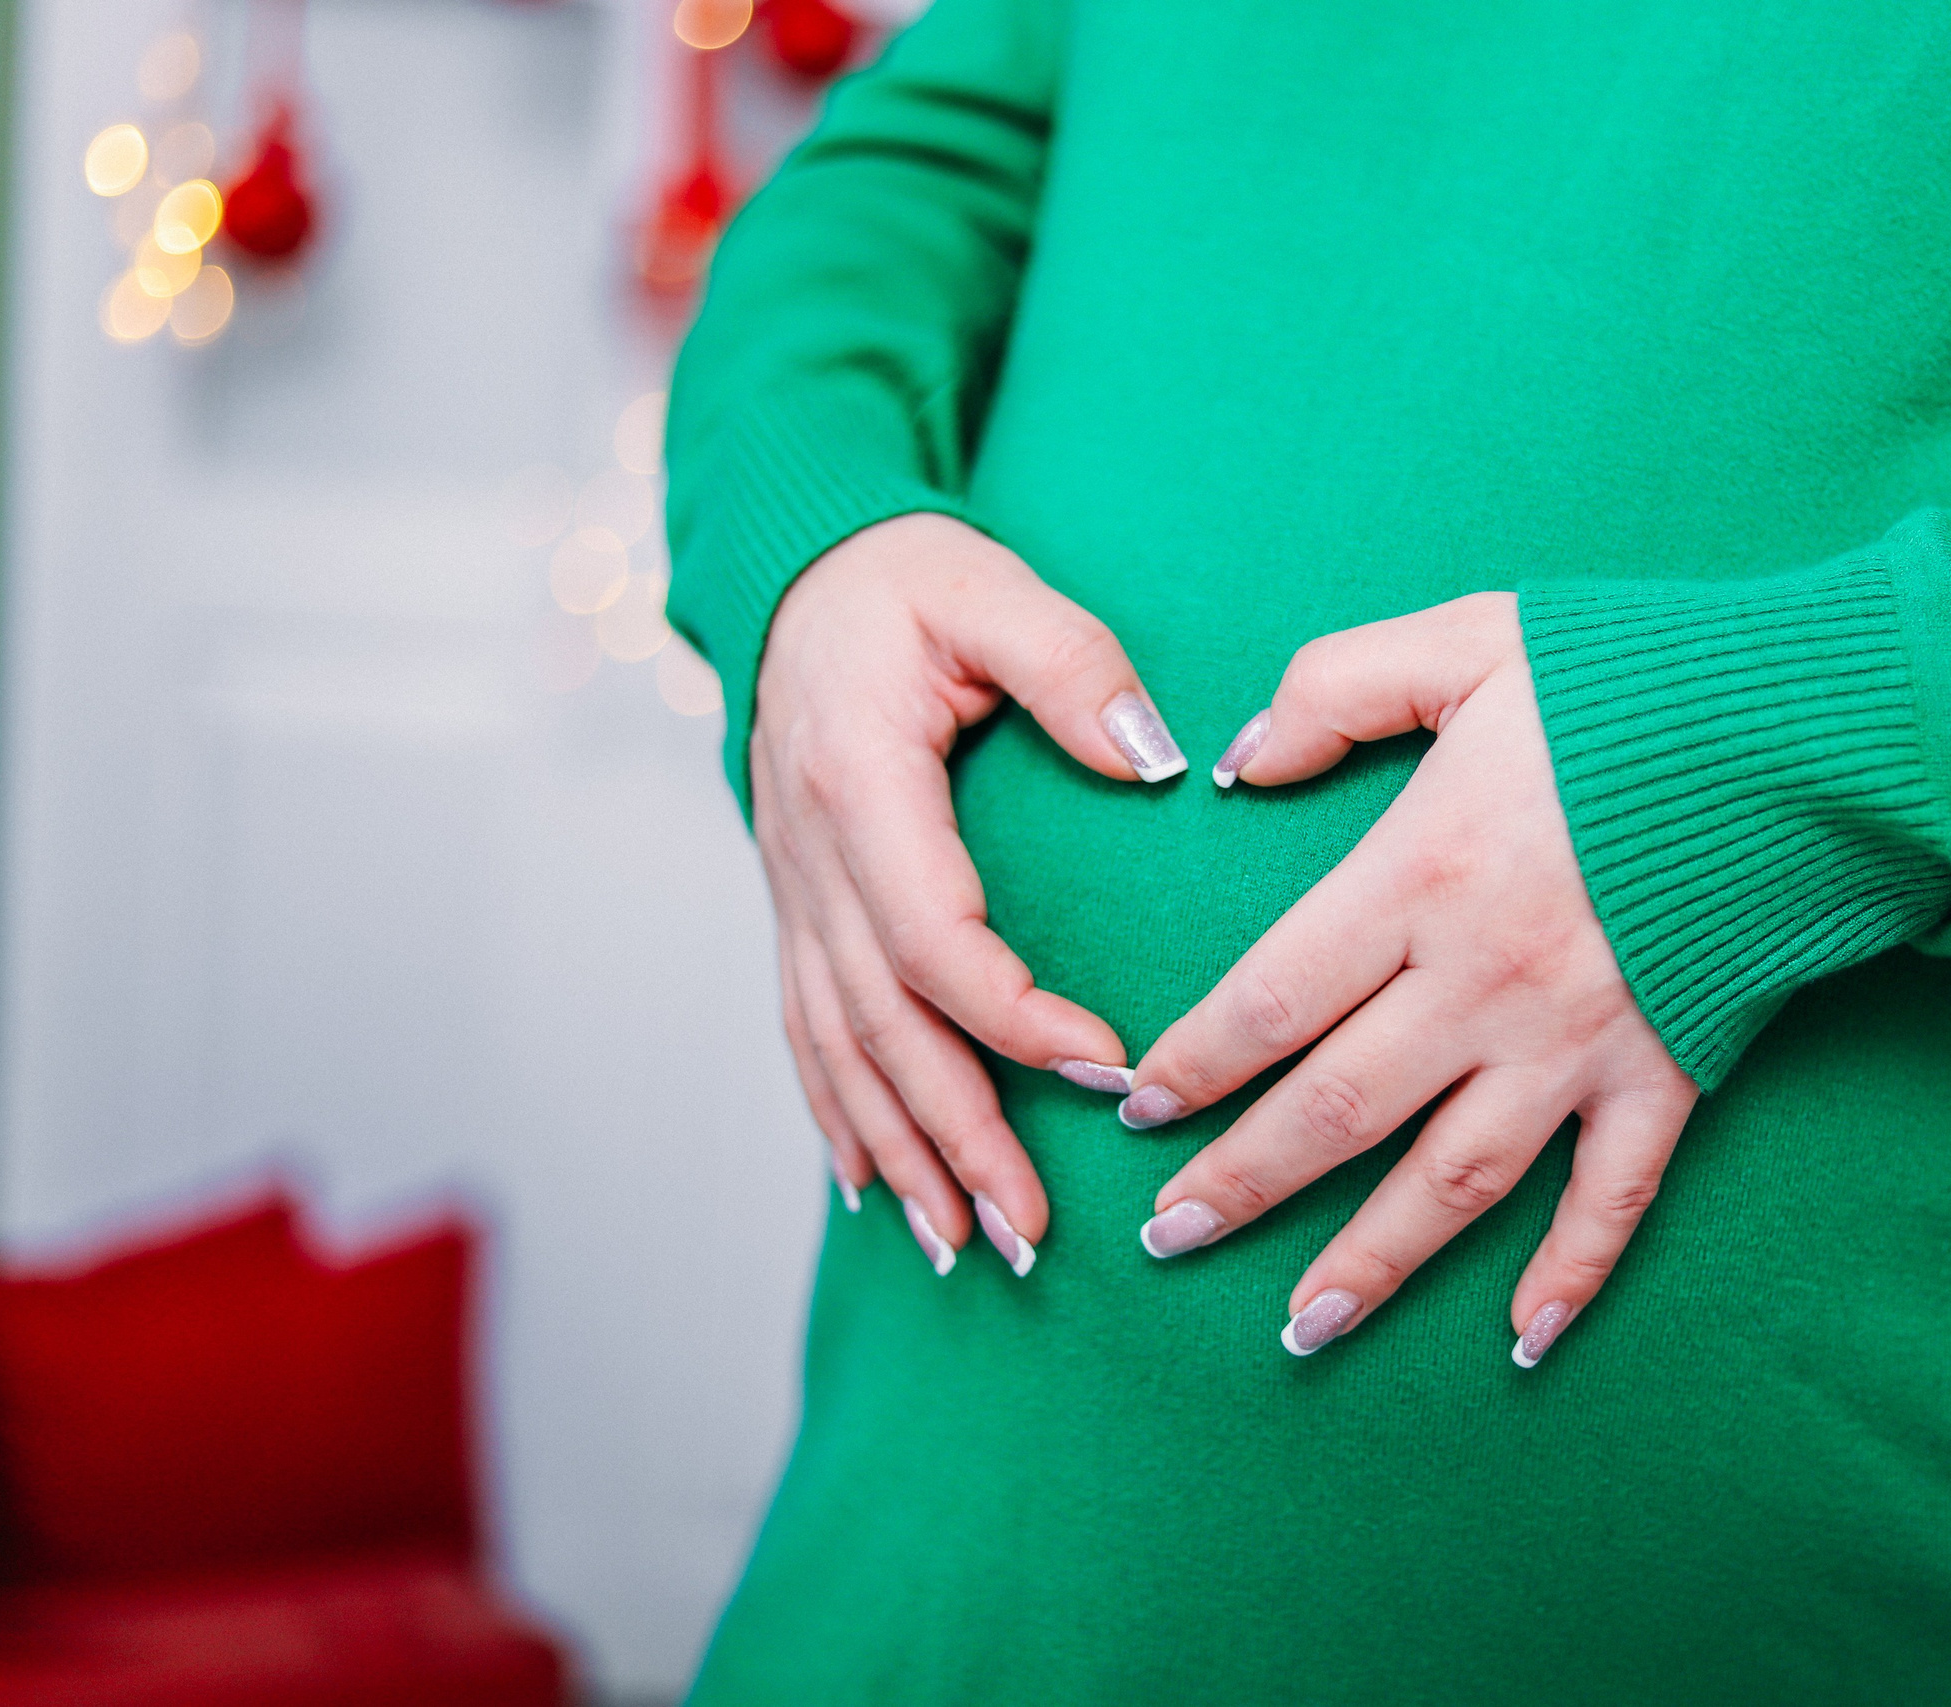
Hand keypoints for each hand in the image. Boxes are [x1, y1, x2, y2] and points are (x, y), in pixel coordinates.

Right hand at [751, 513, 1185, 1275]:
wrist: (793, 576)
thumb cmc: (899, 579)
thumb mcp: (987, 586)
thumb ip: (1072, 664)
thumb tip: (1157, 759)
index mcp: (861, 786)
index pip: (934, 936)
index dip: (1013, 1017)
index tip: (1109, 1067)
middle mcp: (811, 858)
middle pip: (882, 1026)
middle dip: (957, 1135)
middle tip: (1030, 1232)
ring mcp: (794, 892)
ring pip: (838, 1050)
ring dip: (900, 1153)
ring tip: (963, 1247)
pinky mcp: (799, 909)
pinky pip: (808, 1030)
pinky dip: (839, 1118)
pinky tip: (874, 1190)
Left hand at [1123, 593, 1697, 1363]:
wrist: (1820, 724)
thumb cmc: (1634, 676)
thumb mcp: (1464, 642)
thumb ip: (1334, 689)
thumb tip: (1242, 764)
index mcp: (1419, 876)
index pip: (1269, 999)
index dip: (1194, 1064)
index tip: (1137, 1111)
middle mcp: (1483, 982)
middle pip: (1332, 1112)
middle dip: (1240, 1186)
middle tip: (1166, 1239)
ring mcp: (1578, 1043)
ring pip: (1449, 1183)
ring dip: (1368, 1264)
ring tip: (1297, 1330)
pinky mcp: (1668, 1074)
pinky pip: (1611, 1199)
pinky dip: (1568, 1274)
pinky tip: (1521, 1340)